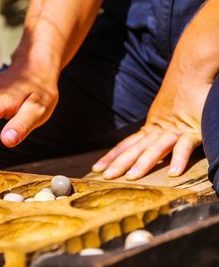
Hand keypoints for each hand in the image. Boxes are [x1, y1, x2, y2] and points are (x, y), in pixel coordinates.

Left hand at [92, 72, 210, 179]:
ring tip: (132, 177)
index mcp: (150, 128)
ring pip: (155, 149)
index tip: (97, 168)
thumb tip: (143, 146)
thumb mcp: (165, 116)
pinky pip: (185, 146)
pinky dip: (179, 159)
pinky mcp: (194, 130)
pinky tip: (172, 173)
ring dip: (143, 163)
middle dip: (120, 163)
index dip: (112, 157)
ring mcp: (174, 130)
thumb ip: (156, 132)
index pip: (126, 145)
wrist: (192, 70)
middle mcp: (158, 130)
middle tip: (106, 176)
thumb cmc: (181, 94)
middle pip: (135, 150)